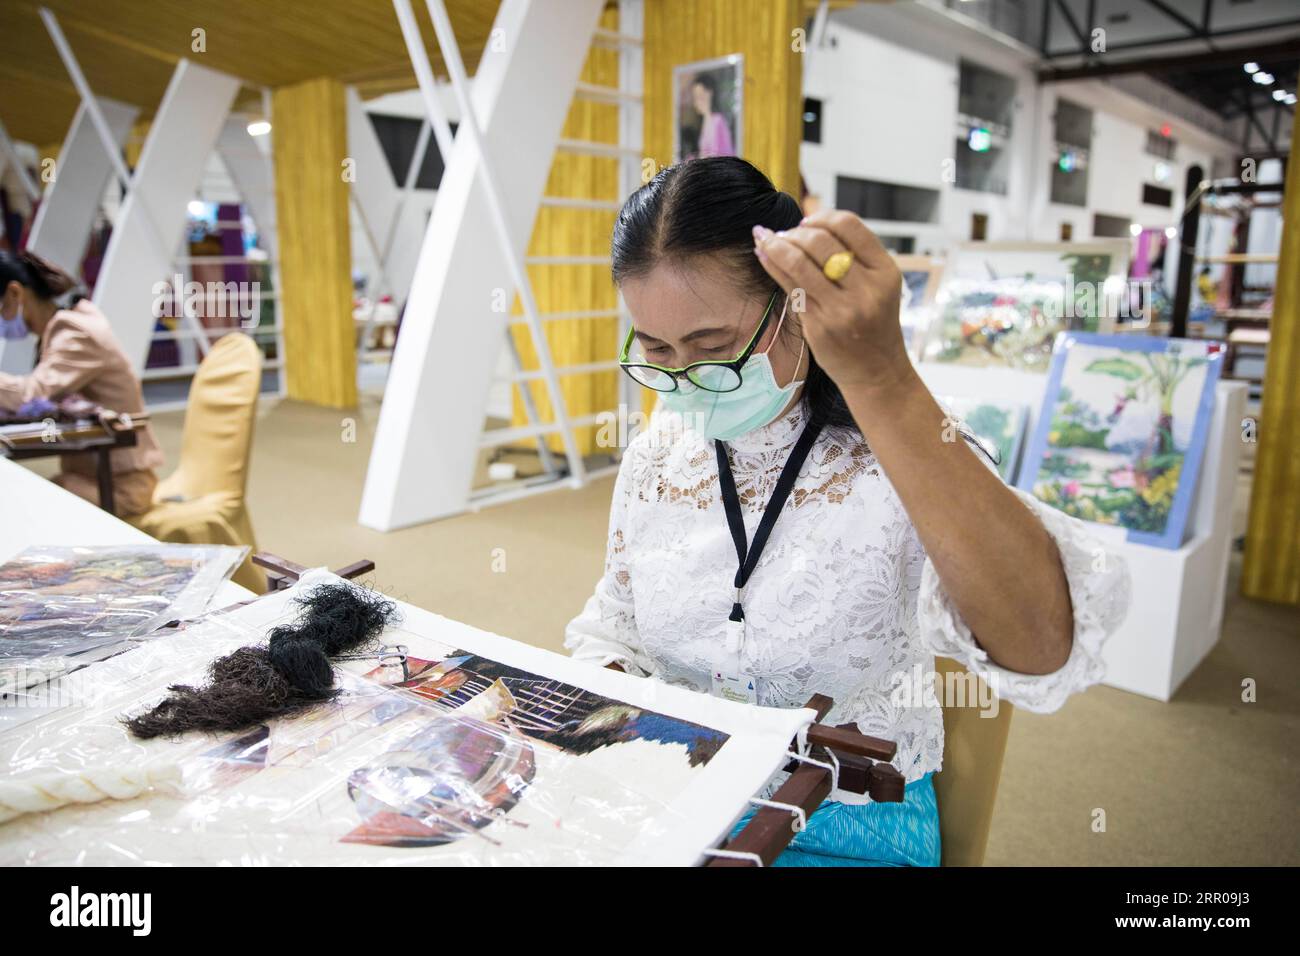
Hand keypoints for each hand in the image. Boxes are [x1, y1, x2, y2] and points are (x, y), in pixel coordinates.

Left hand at [752, 211, 911, 392]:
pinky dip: (772, 265)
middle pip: (820, 241)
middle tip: (785, 235)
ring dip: (776, 245)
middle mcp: (866, 289)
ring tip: (767, 240)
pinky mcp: (819, 326)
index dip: (822, 217)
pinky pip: (789, 286)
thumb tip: (808, 223)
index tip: (807, 221)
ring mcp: (841, 309)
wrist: (877, 371)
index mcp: (885, 271)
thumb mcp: (877, 286)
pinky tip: (763, 255)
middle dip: (795, 233)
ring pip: (799, 262)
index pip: (849, 225)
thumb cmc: (873, 323)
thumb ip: (853, 256)